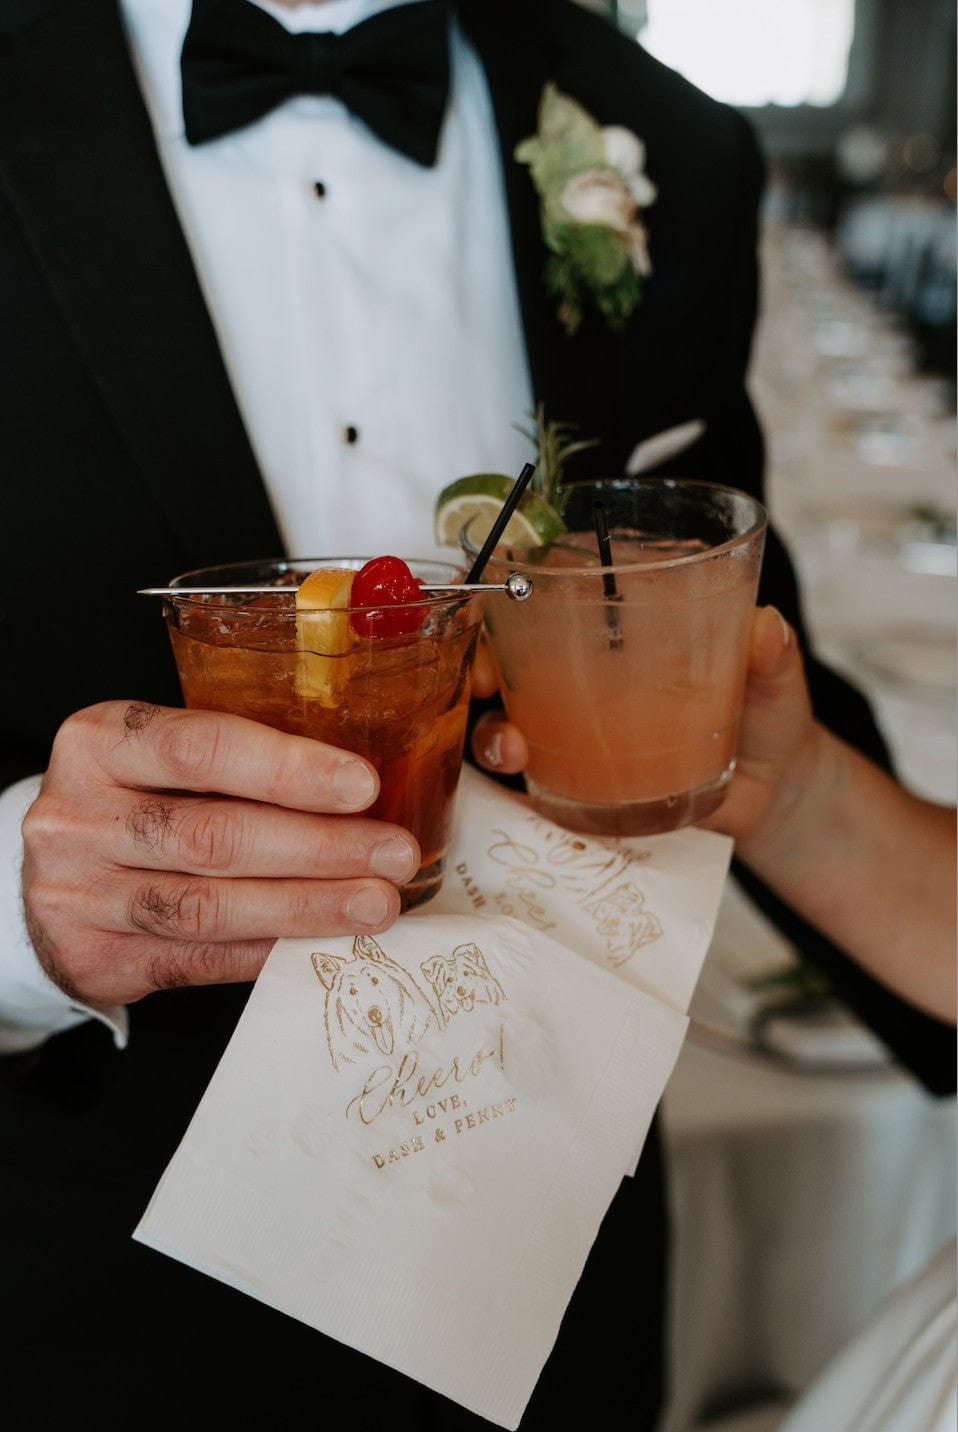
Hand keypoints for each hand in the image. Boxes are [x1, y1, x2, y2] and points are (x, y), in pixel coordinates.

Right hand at [21, 702, 420, 1010]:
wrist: (57, 875)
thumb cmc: (139, 801)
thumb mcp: (164, 758)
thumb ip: (240, 761)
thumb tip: (368, 787)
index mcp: (99, 742)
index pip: (201, 748)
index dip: (288, 769)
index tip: (364, 785)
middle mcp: (75, 816)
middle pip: (213, 835)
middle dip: (319, 847)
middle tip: (394, 854)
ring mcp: (76, 894)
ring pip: (207, 906)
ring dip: (306, 907)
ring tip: (376, 903)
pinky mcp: (92, 958)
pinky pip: (199, 959)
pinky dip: (270, 952)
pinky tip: (324, 942)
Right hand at [470, 607, 818, 854]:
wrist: (779, 794)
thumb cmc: (773, 714)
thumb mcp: (779, 677)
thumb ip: (773, 654)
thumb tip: (768, 626)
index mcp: (629, 617)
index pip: (554, 582)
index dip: (509, 579)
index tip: (491, 592)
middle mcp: (590, 664)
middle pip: (509, 648)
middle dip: (474, 659)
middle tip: (477, 683)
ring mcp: (579, 721)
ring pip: (509, 713)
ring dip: (492, 729)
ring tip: (512, 750)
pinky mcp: (583, 774)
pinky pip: (534, 773)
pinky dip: (516, 780)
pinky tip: (522, 788)